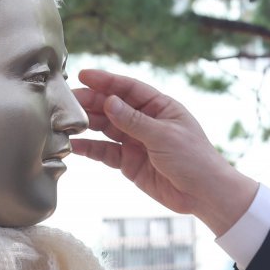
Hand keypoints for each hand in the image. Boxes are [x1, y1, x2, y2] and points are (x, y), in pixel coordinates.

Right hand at [71, 69, 258, 234]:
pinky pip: (106, 152)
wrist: (204, 194)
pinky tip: (74, 144)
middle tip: (68, 100)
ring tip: (65, 120)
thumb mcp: (164, 136)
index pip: (129, 88)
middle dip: (91, 102)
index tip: (84, 75)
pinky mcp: (130, 163)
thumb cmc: (194, 159)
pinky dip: (90, 148)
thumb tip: (109, 102)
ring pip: (106, 128)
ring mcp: (136, 142)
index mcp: (160, 107)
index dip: (107, 81)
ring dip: (87, 123)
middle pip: (114, 107)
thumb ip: (134, 121)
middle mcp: (146, 121)